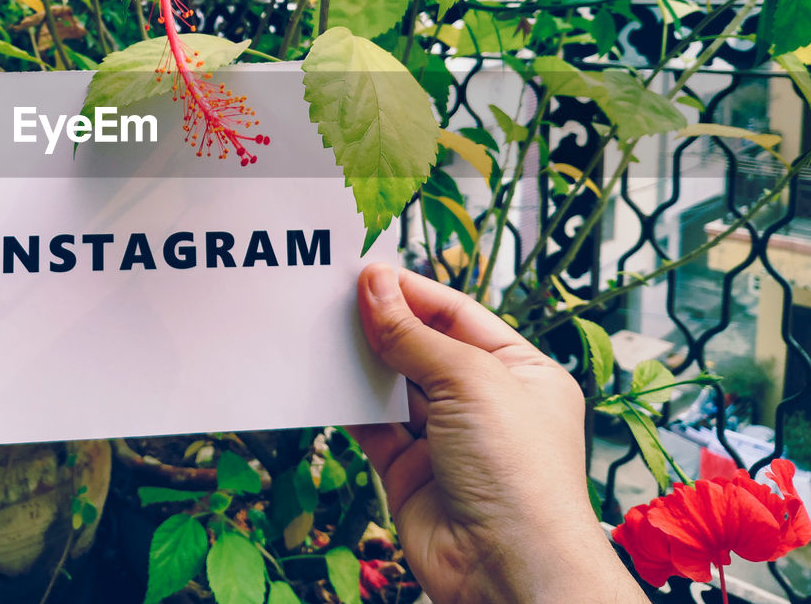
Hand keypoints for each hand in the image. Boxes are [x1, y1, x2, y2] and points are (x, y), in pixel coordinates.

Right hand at [352, 264, 647, 603]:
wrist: (507, 571)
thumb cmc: (516, 470)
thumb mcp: (469, 380)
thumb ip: (412, 333)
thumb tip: (374, 282)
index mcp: (521, 372)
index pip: (459, 315)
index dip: (413, 291)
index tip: (366, 271)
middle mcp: (485, 404)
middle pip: (424, 348)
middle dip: (383, 323)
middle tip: (333, 295)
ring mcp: (446, 441)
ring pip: (394, 387)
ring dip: (362, 361)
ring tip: (321, 328)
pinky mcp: (409, 473)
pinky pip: (373, 427)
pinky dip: (349, 404)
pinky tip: (324, 377)